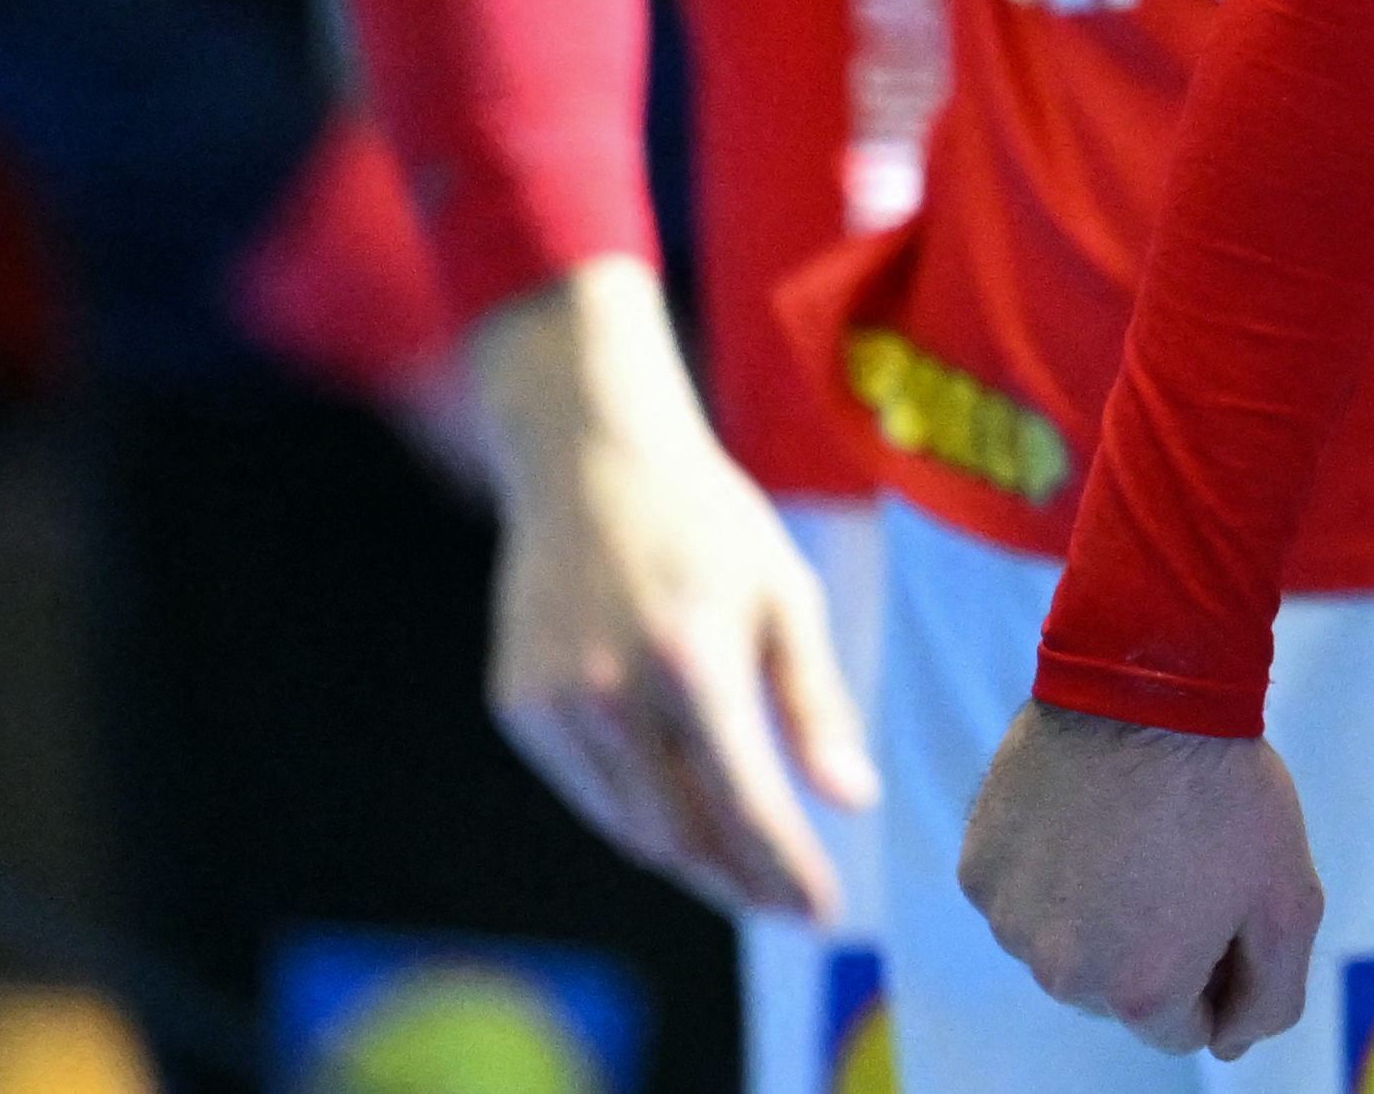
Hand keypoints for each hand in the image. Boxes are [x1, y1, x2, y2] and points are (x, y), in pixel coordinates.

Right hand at [473, 266, 877, 920]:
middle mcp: (614, 694)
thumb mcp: (787, 596)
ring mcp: (554, 704)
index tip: (824, 911)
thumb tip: (856, 801)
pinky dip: (637, 818)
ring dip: (691, 862)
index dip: (785, 869)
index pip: (746, 803)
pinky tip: (681, 823)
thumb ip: (816, 704)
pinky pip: (588, 790)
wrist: (593, 462)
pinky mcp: (517, 705)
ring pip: (629, 824)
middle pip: (682, 833)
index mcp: (695, 662)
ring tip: (747, 880)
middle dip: (741, 882)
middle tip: (790, 908)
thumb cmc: (711, 527)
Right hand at [961, 704, 1322, 1056]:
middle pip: (1120, 990)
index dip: (1217, 964)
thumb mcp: (1291, 898)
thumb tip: (1229, 1046)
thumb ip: (1271, 996)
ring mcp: (1011, 925)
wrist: (1148, 684)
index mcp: (1142, 992)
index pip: (1184, 1027)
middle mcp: (1064, 975)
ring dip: (1100, 906)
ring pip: (1067, 944)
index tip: (1226, 900)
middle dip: (1157, 941)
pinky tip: (1087, 814)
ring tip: (1136, 830)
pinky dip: (1053, 868)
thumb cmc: (1228, 791)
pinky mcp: (980, 873)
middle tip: (1183, 858)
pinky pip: (1024, 894)